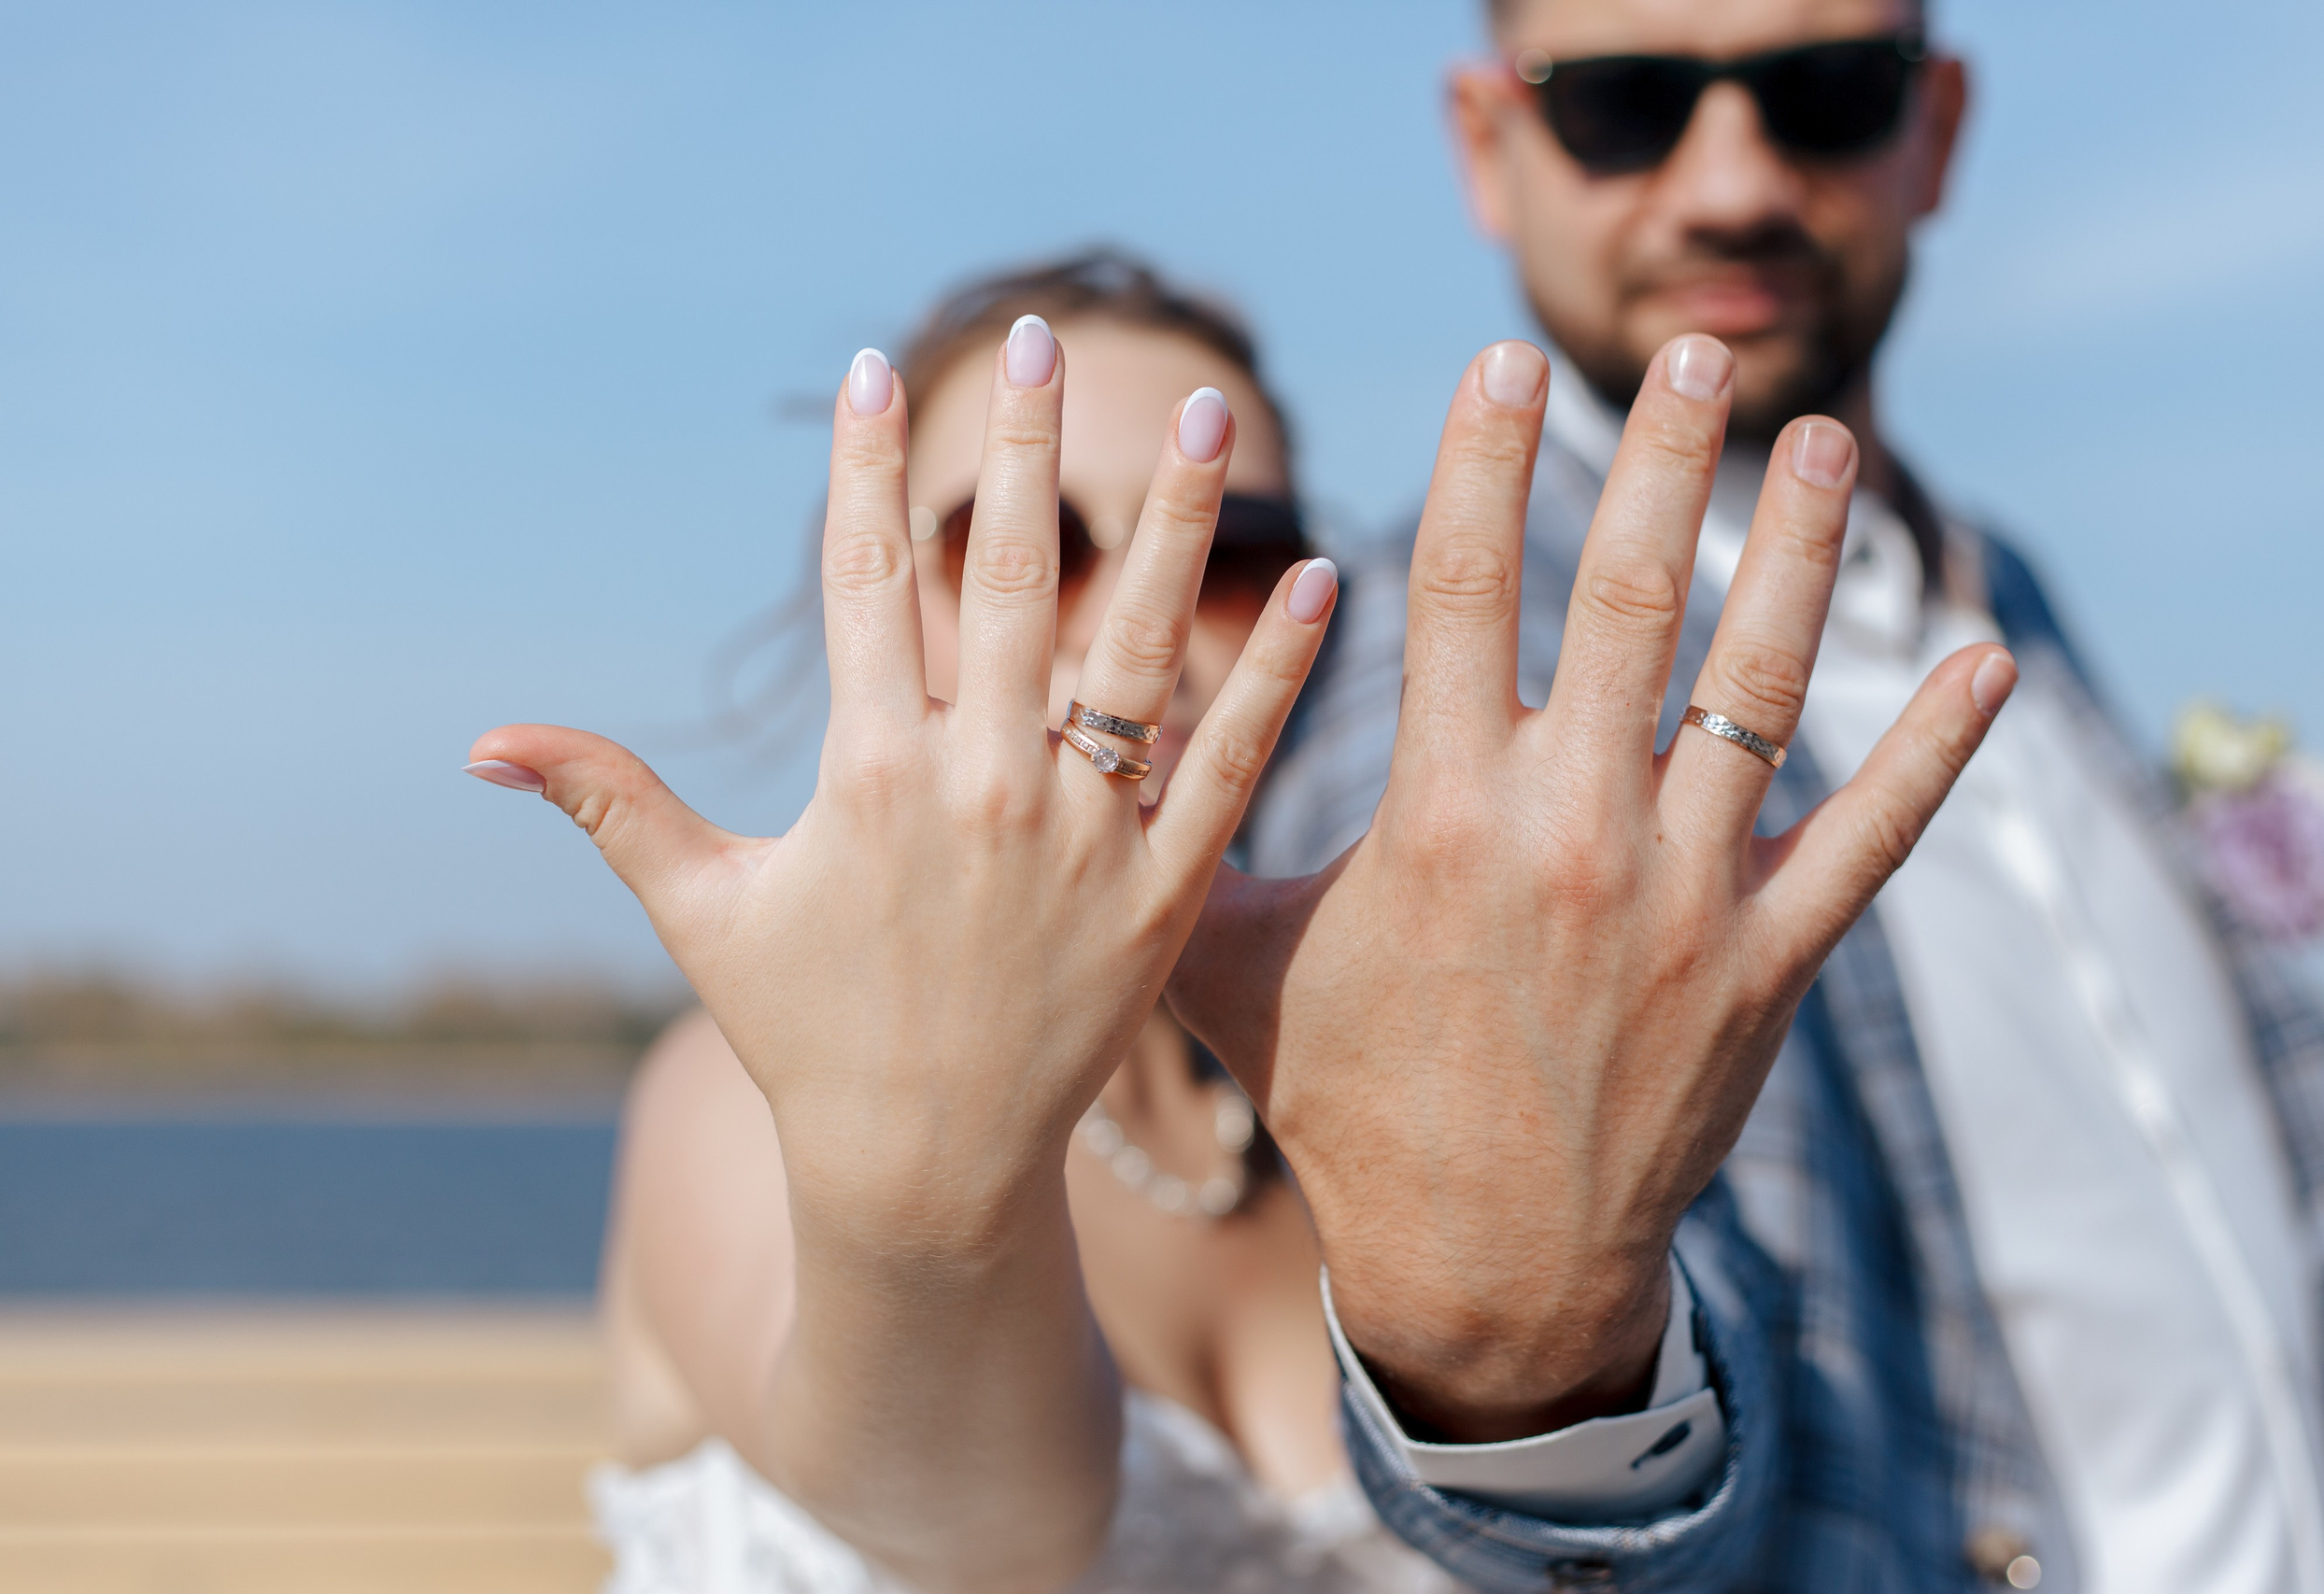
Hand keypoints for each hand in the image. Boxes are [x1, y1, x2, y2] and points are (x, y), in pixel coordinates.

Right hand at [467, 324, 1334, 1587]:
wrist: (924, 1175)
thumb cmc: (806, 1035)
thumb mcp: (701, 911)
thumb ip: (609, 802)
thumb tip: (482, 739)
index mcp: (869, 772)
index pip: (867, 581)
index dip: (867, 468)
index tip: (875, 370)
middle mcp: (983, 786)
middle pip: (1011, 578)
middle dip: (1024, 446)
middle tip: (1043, 336)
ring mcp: (1084, 838)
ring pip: (1140, 648)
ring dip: (1175, 524)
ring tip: (1203, 415)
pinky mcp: (1163, 893)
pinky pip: (1232, 763)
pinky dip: (1276, 675)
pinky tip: (1318, 583)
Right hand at [1169, 337, 2012, 1440]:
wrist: (1482, 1272)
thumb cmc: (1346, 1106)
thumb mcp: (1229, 965)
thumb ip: (1190, 834)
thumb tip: (1102, 726)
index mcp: (1438, 818)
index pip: (1458, 592)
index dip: (1482, 461)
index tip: (1504, 359)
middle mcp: (1568, 834)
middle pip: (1625, 602)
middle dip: (1657, 460)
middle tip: (1687, 353)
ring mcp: (1682, 898)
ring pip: (1758, 688)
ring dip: (1799, 554)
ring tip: (1820, 440)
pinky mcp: (1767, 965)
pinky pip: (1869, 837)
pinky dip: (1933, 748)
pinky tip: (1983, 657)